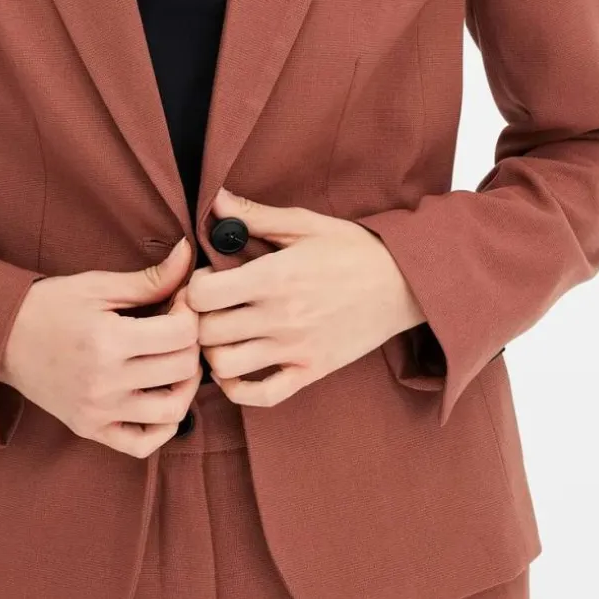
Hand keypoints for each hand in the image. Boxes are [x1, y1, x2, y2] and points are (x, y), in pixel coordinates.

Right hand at [0, 238, 202, 456]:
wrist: (0, 339)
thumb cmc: (49, 305)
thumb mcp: (98, 285)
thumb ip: (149, 278)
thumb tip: (189, 254)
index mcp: (108, 341)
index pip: (181, 334)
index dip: (190, 312)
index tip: (180, 301)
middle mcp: (105, 383)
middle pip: (182, 369)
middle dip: (192, 342)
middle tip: (179, 326)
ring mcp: (98, 412)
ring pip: (172, 412)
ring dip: (187, 384)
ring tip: (176, 360)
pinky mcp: (91, 429)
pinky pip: (143, 444)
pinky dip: (164, 426)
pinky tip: (163, 397)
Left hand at [186, 184, 425, 406]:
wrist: (404, 284)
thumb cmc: (354, 249)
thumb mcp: (305, 224)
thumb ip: (257, 217)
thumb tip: (218, 202)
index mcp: (274, 277)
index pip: (203, 295)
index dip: (195, 286)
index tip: (208, 279)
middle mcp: (280, 317)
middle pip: (207, 332)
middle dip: (199, 318)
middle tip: (210, 308)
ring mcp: (294, 349)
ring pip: (224, 365)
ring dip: (214, 351)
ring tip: (223, 334)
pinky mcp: (310, 372)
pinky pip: (260, 396)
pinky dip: (239, 388)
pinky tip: (238, 368)